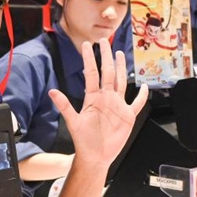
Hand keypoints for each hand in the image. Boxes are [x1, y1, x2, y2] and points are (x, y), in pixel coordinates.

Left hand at [49, 40, 147, 168]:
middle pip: (107, 72)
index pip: (92, 73)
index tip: (87, 45)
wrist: (95, 156)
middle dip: (106, 56)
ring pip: (121, 82)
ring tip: (120, 54)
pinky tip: (144, 86)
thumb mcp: (73, 122)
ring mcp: (117, 106)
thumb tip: (52, 91)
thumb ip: (64, 106)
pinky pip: (136, 103)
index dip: (90, 59)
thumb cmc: (83, 141)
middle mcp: (106, 98)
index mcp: (93, 98)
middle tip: (105, 40)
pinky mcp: (127, 116)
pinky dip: (141, 95)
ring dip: (121, 68)